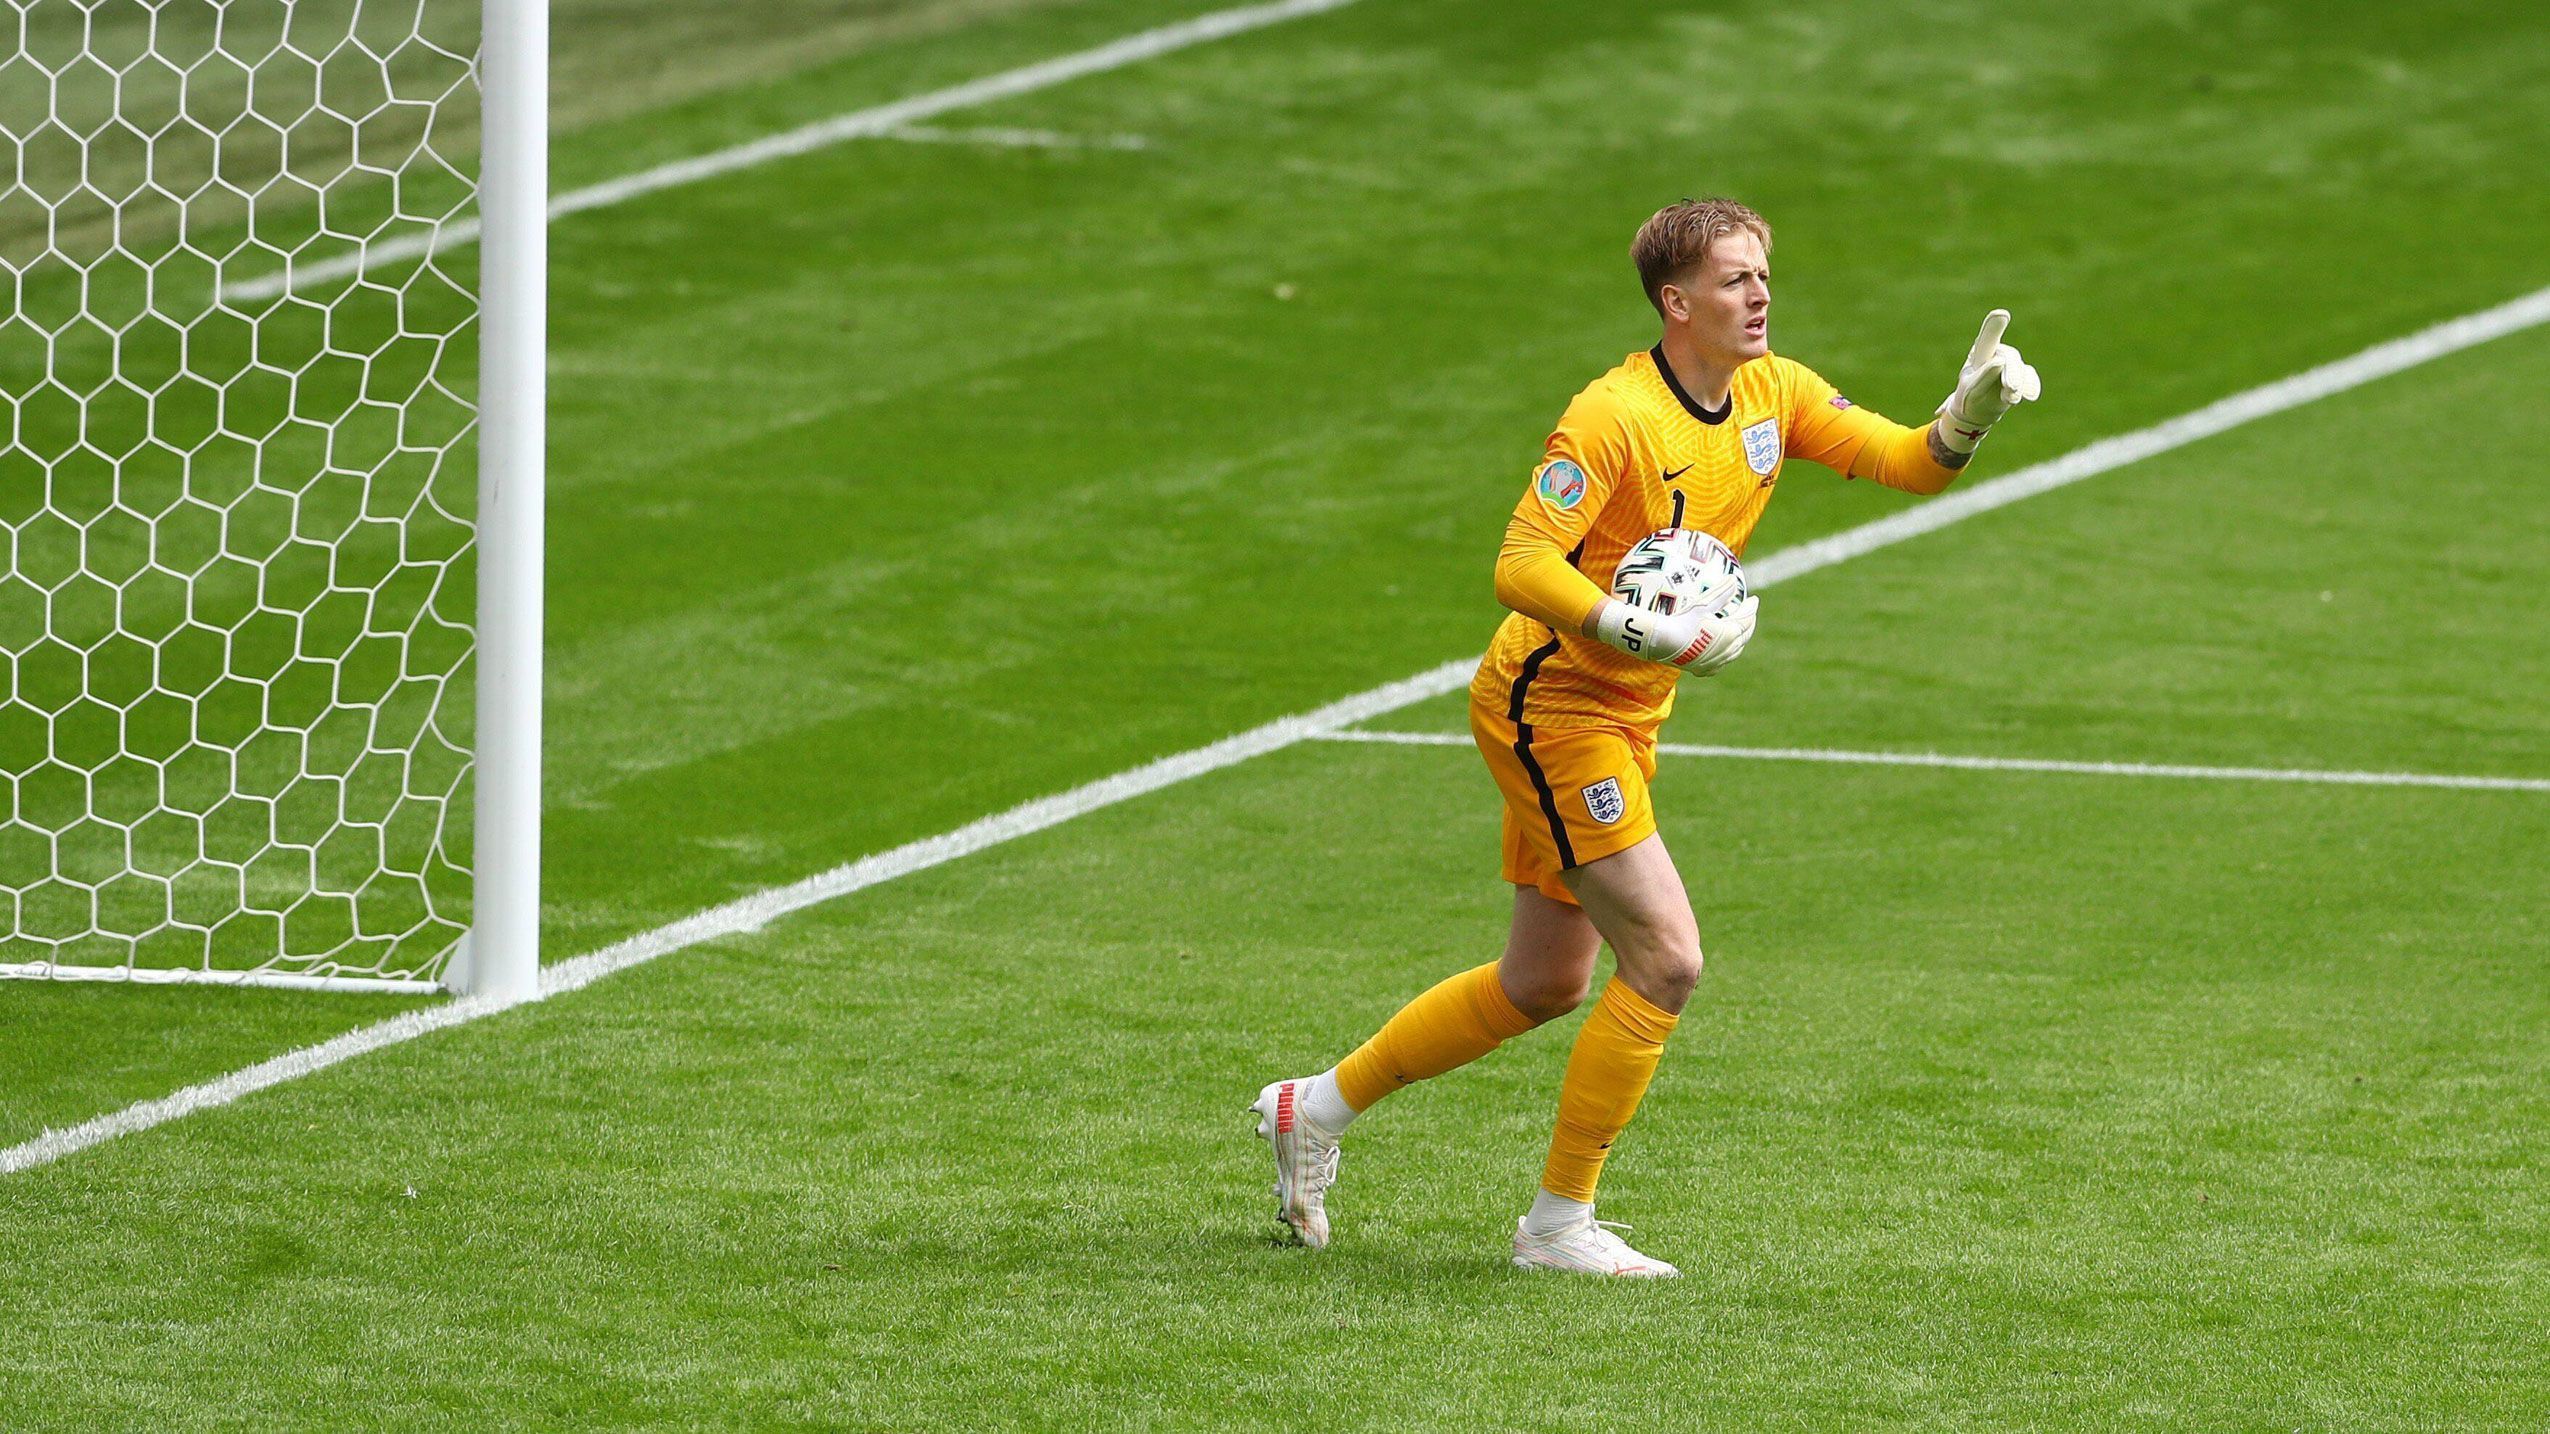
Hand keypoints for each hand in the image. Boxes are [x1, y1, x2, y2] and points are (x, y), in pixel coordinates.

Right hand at [1590, 593, 1757, 674]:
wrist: (1663, 643)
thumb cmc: (1683, 620)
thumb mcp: (1703, 604)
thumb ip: (1721, 592)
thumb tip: (1733, 579)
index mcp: (1731, 632)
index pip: (1747, 618)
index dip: (1751, 607)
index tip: (1753, 599)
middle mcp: (1728, 650)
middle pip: (1745, 635)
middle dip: (1749, 623)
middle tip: (1748, 613)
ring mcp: (1717, 662)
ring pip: (1735, 651)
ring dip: (1739, 640)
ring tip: (1738, 632)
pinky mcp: (1705, 670)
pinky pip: (1721, 662)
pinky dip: (1725, 654)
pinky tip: (1721, 652)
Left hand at [1935, 308, 2040, 453]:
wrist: (1975, 415)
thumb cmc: (1967, 399)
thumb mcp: (1970, 389)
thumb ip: (1983, 375)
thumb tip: (2000, 361)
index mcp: (1980, 354)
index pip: (1987, 339)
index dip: (1994, 326)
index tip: (2001, 315)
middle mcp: (1996, 354)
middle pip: (2009, 358)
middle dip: (2012, 373)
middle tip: (2011, 389)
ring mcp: (2010, 365)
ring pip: (2020, 368)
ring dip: (2019, 383)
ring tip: (2010, 399)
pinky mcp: (2020, 377)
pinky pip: (2029, 377)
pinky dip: (2031, 385)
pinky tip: (2030, 396)